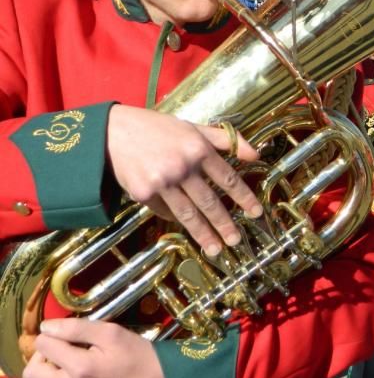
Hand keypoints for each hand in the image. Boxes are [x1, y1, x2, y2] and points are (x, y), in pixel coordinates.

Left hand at [23, 319, 167, 377]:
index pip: (43, 345)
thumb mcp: (111, 331)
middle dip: (39, 357)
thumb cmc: (137, 351)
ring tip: (57, 371)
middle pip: (31, 374)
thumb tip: (46, 327)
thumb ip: (76, 328)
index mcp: (81, 366)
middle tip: (57, 351)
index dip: (50, 333)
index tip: (62, 332)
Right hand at [107, 105, 262, 256]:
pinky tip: (187, 228)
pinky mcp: (143, 193)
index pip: (228, 179)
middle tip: (236, 240)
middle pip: (209, 202)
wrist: (113, 132)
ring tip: (216, 249)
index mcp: (198, 149)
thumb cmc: (158, 128)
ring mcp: (162, 182)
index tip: (256, 212)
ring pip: (188, 214)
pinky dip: (176, 219)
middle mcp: (182, 167)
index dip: (244, 198)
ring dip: (204, 234)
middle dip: (225, 224)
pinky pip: (165, 211)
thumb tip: (256, 154)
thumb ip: (226, 140)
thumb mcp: (194, 127)